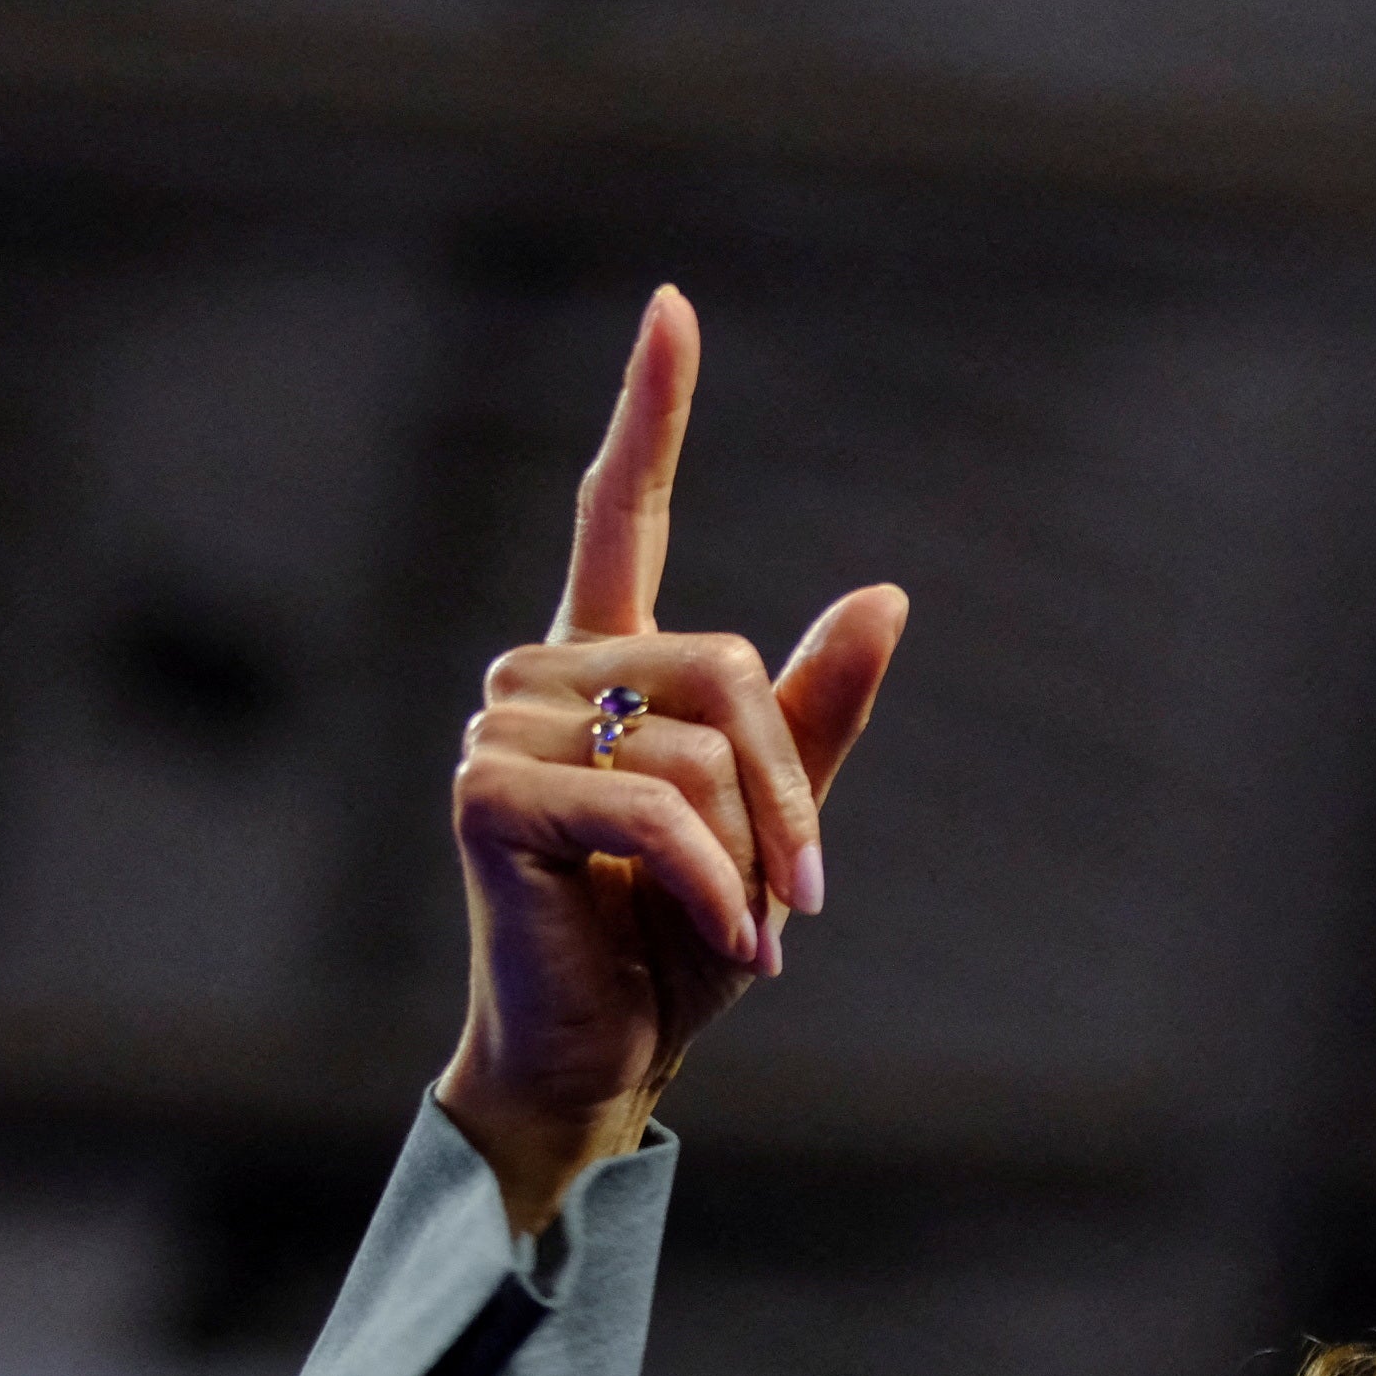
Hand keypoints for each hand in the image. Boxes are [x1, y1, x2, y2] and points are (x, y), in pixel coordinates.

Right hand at [437, 285, 907, 1233]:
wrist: (597, 1066)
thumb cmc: (668, 954)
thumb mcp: (770, 833)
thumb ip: (815, 719)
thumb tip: (886, 591)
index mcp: (600, 671)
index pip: (617, 516)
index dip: (649, 412)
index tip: (672, 309)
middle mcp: (538, 679)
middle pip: (721, 666)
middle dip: (787, 792)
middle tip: (801, 902)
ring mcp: (500, 732)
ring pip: (695, 747)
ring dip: (750, 859)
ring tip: (743, 935)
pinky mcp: (488, 797)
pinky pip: (654, 807)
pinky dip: (713, 886)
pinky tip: (723, 943)